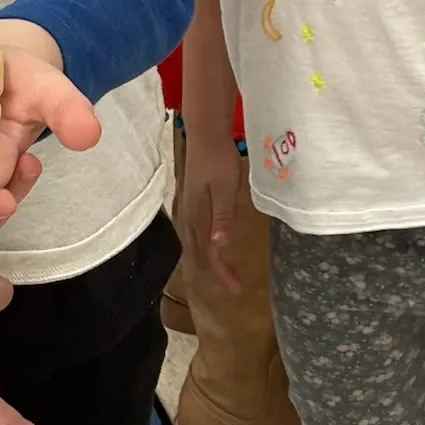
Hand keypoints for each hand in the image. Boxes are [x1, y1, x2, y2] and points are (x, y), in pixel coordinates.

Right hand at [178, 134, 241, 292]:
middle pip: (198, 254)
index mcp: (197, 218)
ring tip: (222, 273)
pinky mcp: (191, 203)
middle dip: (214, 273)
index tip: (237, 289)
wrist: (205, 136)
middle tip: (232, 286)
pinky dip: (204, 248)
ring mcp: (188, 210)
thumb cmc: (218, 161)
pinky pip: (195, 235)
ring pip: (194, 245)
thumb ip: (223, 218)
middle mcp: (189, 218)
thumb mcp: (225, 190)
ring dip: (208, 262)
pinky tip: (212, 246)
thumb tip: (220, 248)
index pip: (208, 255)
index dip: (221, 274)